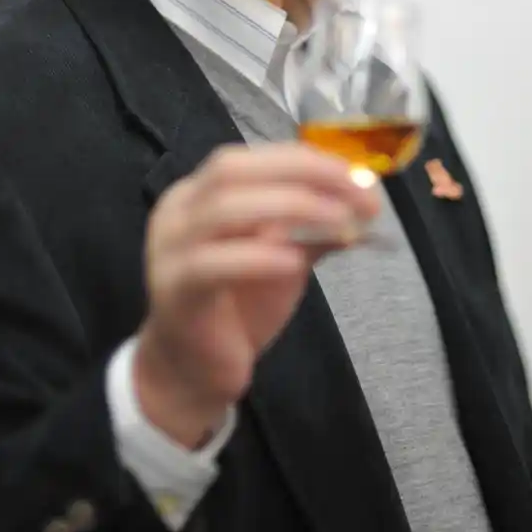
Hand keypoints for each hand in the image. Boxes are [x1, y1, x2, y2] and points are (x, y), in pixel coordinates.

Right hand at [134, 142, 379, 447]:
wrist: (192, 373)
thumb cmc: (236, 308)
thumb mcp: (281, 258)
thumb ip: (310, 229)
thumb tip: (363, 201)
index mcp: (200, 192)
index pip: (253, 158)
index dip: (306, 160)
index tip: (357, 175)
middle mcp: (178, 210)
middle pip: (234, 170)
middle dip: (302, 173)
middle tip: (357, 192)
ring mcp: (169, 248)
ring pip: (223, 207)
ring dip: (291, 206)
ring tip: (341, 221)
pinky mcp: (175, 289)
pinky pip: (213, 263)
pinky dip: (257, 256)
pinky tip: (295, 262)